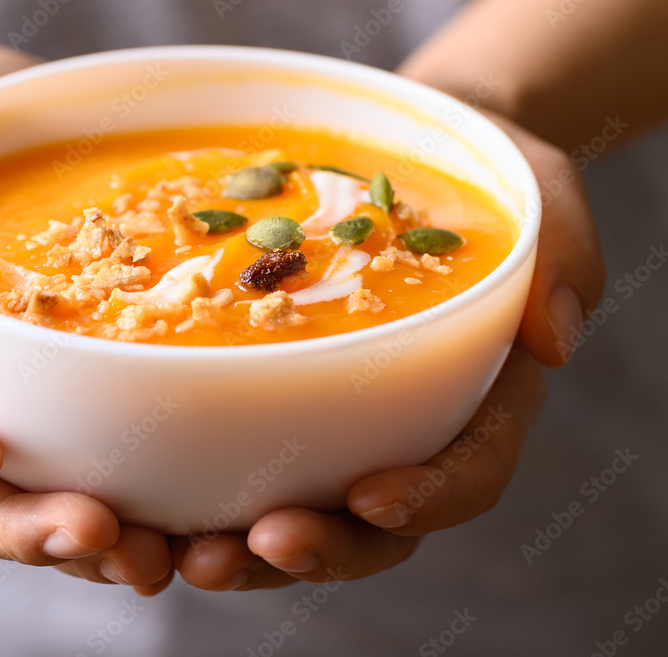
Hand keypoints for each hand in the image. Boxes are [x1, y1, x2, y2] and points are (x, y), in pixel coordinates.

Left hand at [169, 115, 605, 590]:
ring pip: (300, 515)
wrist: (405, 153)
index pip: (466, 472)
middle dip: (318, 549)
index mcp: (478, 398)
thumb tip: (554, 336)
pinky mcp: (275, 402)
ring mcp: (338, 423)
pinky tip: (144, 501)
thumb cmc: (480, 176)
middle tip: (255, 546)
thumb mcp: (540, 195)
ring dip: (243, 549)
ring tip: (185, 554)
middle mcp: (405, 429)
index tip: (370, 498)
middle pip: (372, 525)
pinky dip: (198, 492)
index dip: (426, 498)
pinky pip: (239, 463)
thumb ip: (562, 254)